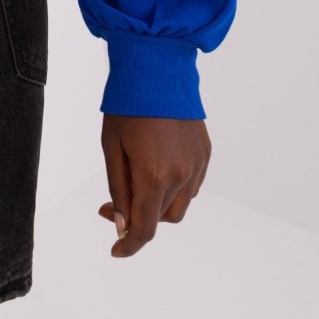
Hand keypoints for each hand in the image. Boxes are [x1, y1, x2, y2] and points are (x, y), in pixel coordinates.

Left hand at [98, 113, 210, 257]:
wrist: (156, 68)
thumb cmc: (127, 106)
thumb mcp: (112, 148)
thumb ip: (119, 190)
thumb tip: (122, 225)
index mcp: (154, 176)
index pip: (145, 229)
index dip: (129, 245)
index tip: (117, 251)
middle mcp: (181, 176)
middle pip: (161, 219)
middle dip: (138, 217)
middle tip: (114, 203)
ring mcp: (197, 165)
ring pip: (179, 206)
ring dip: (158, 205)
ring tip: (137, 180)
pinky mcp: (205, 154)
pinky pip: (191, 185)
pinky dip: (174, 188)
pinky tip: (156, 168)